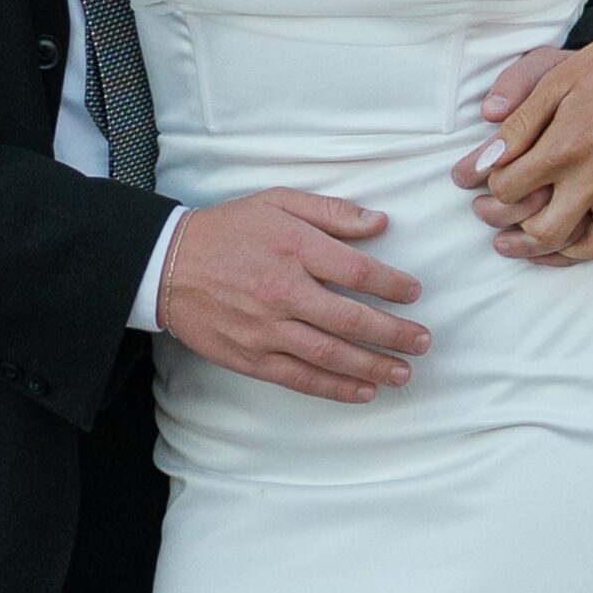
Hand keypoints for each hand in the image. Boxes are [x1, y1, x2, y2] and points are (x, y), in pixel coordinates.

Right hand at [157, 190, 431, 402]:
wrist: (168, 264)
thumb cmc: (228, 228)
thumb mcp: (277, 201)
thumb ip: (330, 212)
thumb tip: (379, 222)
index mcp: (294, 247)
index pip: (357, 270)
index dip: (391, 284)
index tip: (413, 293)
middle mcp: (284, 290)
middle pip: (351, 318)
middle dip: (394, 333)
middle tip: (424, 341)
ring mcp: (267, 329)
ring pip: (331, 354)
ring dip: (373, 366)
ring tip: (403, 372)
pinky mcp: (252, 358)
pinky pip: (301, 378)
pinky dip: (335, 388)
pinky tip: (362, 391)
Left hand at [452, 45, 579, 266]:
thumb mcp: (554, 80)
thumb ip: (519, 122)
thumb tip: (484, 158)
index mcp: (566, 146)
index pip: (510, 188)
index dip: (487, 188)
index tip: (477, 184)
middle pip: (545, 230)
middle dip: (511, 235)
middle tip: (493, 226)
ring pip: (588, 248)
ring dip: (556, 253)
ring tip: (532, 247)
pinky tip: (582, 240)